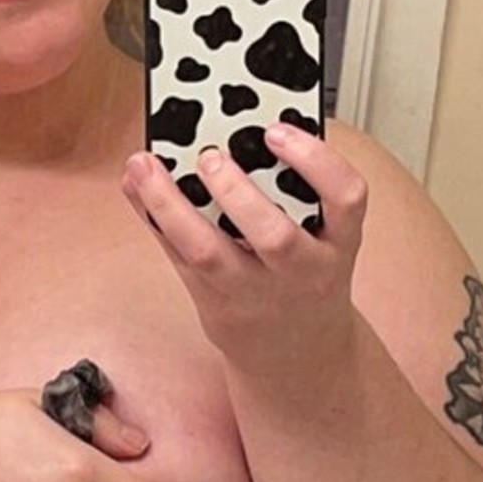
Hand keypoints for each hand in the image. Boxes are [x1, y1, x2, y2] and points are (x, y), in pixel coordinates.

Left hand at [121, 124, 367, 382]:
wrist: (301, 357)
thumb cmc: (305, 280)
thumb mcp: (320, 236)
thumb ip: (288, 184)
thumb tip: (233, 123)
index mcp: (338, 242)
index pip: (345, 197)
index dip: (316, 160)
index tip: (277, 131)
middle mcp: (302, 271)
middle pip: (275, 236)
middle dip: (237, 192)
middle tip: (208, 156)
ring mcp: (257, 294)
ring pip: (211, 254)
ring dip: (173, 207)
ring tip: (147, 168)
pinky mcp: (217, 308)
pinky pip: (179, 262)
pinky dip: (155, 221)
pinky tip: (137, 189)